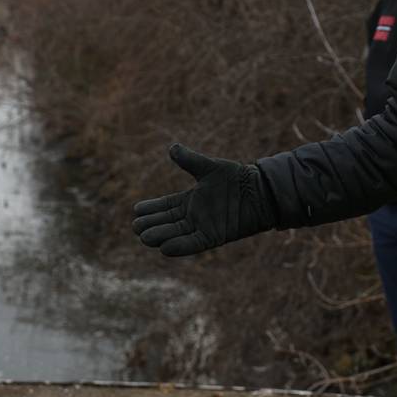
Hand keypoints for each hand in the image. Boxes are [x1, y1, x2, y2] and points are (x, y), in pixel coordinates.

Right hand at [132, 144, 273, 256]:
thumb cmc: (236, 178)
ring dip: (161, 236)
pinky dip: (179, 246)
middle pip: (166, 222)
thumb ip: (190, 160)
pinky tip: (164, 248)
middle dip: (151, 224)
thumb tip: (172, 148)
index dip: (151, 209)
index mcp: (190, 200)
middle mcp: (193, 215)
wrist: (259, 191)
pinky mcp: (214, 237)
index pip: (164, 206)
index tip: (136, 210)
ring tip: (144, 237)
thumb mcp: (209, 168)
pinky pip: (193, 244)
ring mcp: (202, 227)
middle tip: (136, 226)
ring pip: (176, 234)